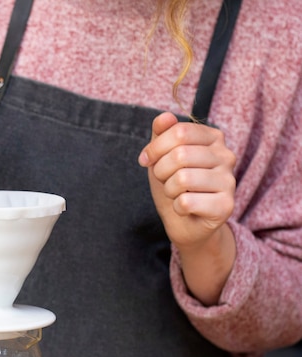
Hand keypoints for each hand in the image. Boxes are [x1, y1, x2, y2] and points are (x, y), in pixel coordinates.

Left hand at [138, 112, 236, 304]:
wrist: (185, 222)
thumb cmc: (173, 184)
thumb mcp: (162, 155)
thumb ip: (161, 134)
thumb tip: (164, 117)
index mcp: (213, 138)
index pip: (179, 132)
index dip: (155, 147)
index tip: (145, 159)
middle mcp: (226, 156)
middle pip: (180, 155)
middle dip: (160, 170)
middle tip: (164, 180)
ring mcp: (229, 181)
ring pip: (183, 179)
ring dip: (169, 189)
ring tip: (175, 193)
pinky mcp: (226, 206)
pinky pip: (187, 202)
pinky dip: (177, 207)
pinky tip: (185, 208)